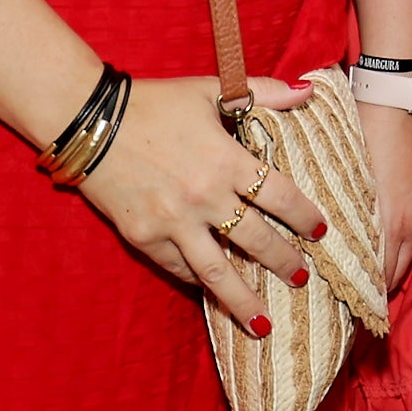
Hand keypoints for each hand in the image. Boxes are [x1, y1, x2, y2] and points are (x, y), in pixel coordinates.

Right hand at [77, 74, 328, 333]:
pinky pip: (178, 268)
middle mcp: (204, 198)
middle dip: (283, 262)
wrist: (90, 121)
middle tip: (302, 277)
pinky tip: (213, 292)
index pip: (280, 196)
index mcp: (226, 161)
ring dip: (243, 299)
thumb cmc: (155, 102)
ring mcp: (172, 222)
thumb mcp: (210, 90)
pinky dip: (198, 281)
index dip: (305, 216)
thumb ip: (263, 91)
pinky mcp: (143, 237)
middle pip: (256, 240)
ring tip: (264, 321)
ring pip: (217, 271)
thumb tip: (309, 91)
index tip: (321, 232)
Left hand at [358, 103, 411, 296]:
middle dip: (377, 288)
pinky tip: (385, 243)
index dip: (365, 297)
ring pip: (410, 252)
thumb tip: (323, 244)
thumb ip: (342, 214)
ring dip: (391, 266)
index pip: (382, 277)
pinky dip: (403, 244)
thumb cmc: (365, 128)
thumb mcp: (347, 175)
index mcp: (394, 220)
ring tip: (366, 277)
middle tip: (352, 301)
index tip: (346, 311)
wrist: (399, 92)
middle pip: (398, 271)